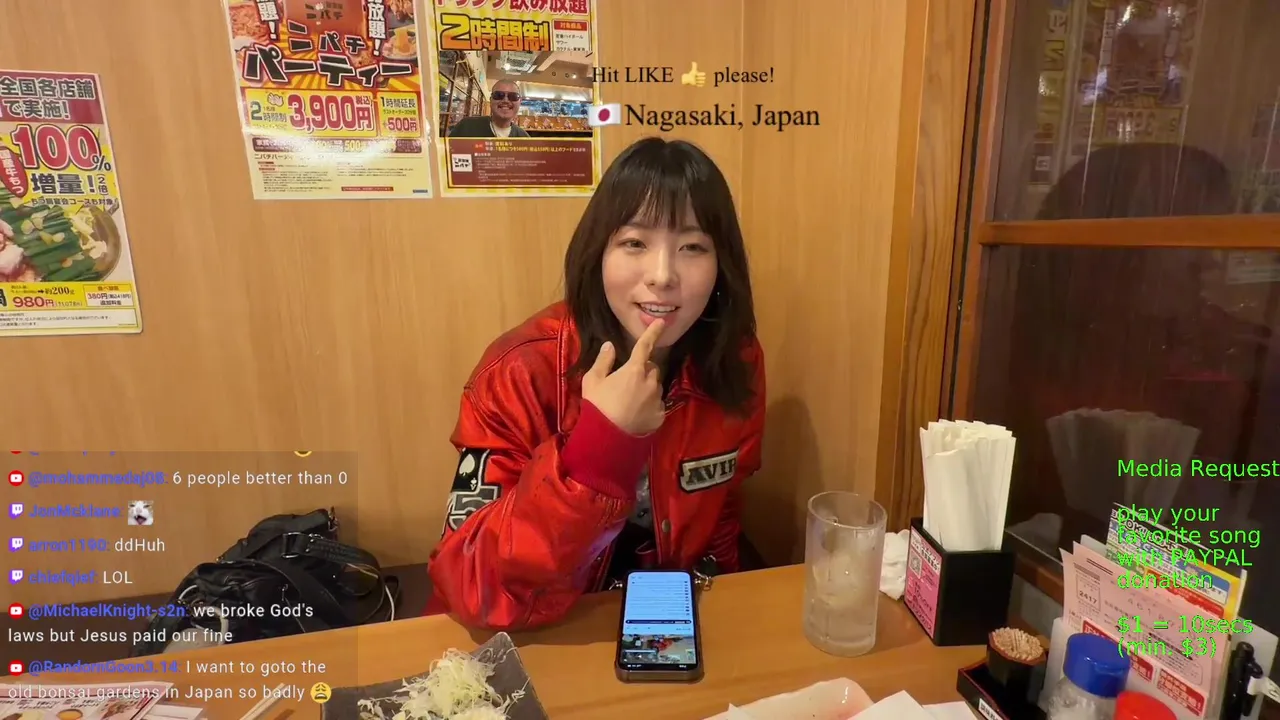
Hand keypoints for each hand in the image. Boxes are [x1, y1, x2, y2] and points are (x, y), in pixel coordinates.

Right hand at [581, 320, 665, 435]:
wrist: (607, 438)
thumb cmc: (597, 406)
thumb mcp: (593, 381)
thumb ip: (603, 361)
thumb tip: (609, 345)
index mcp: (633, 370)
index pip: (645, 346)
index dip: (652, 333)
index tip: (661, 323)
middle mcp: (650, 382)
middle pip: (652, 368)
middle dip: (644, 369)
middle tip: (628, 380)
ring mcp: (657, 399)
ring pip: (656, 386)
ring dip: (647, 387)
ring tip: (631, 400)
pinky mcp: (661, 415)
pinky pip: (658, 404)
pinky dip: (650, 405)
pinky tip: (637, 414)